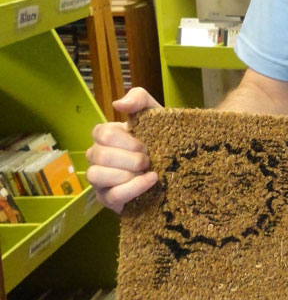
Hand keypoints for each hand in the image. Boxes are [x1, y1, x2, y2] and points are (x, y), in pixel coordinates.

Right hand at [85, 88, 161, 212]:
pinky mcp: (108, 200)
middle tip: (149, 159)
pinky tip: (150, 180)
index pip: (100, 133)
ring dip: (127, 174)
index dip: (125, 140)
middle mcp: (97, 157)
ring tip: (149, 172)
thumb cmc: (162, 138)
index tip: (146, 144)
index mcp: (105, 137)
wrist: (180, 166)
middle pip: (99, 155)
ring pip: (96, 175)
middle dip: (130, 158)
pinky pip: (112, 196)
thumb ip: (139, 99)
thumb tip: (117, 104)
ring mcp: (100, 180)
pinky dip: (133, 187)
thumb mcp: (156, 113)